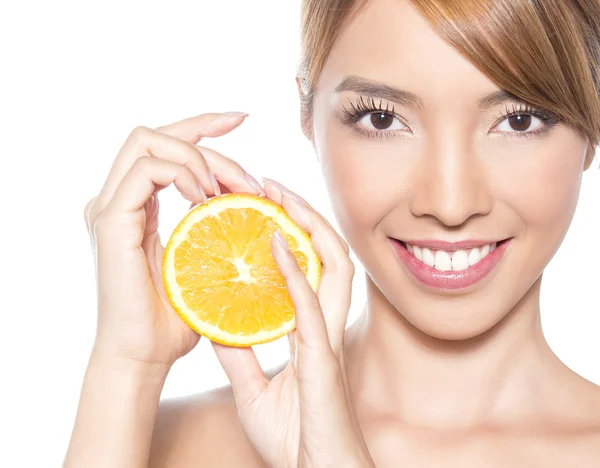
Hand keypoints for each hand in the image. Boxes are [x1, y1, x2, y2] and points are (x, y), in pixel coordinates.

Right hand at [84, 112, 265, 367]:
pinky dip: (183, 173)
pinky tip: (208, 200)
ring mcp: (109, 206)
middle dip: (208, 138)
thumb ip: (212, 228)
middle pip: (158, 135)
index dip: (204, 124)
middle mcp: (117, 199)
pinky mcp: (110, 218)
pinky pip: (146, 169)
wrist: (144, 356)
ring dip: (198, 157)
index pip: (166, 147)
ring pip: (148, 141)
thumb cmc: (175, 317)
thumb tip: (244, 201)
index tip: (242, 118)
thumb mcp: (202, 262)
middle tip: (248, 177)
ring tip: (227, 191)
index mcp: (136, 205)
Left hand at [213, 179, 374, 467]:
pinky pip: (313, 304)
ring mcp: (327, 337)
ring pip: (332, 266)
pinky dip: (296, 271)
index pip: (308, 269)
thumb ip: (238, 353)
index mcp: (311, 330)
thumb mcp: (252, 388)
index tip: (261, 207)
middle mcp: (325, 325)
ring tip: (278, 196)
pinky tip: (277, 243)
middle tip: (270, 185)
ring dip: (307, 227)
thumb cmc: (294, 438)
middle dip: (303, 215)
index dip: (291, 234)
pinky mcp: (323, 357)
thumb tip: (213, 323)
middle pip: (326, 254)